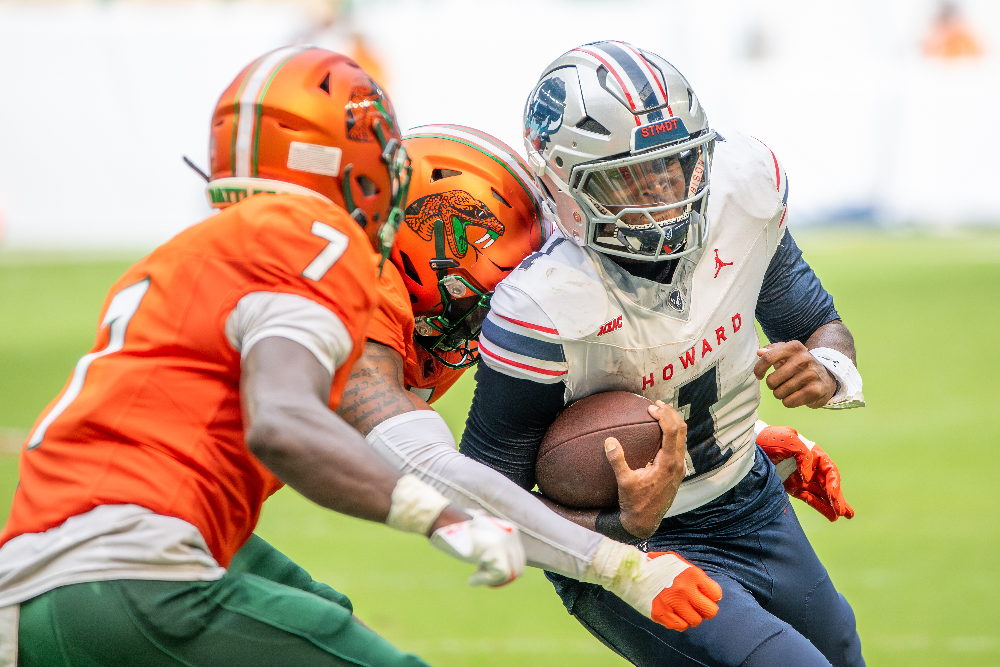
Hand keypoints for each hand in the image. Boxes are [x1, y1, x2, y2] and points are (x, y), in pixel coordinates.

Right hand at [429, 513, 525, 586]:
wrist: (444, 523)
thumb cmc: (459, 532)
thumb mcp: (482, 537)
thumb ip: (495, 547)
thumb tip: (503, 568)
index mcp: (510, 531)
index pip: (518, 561)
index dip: (503, 572)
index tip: (483, 571)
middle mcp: (511, 535)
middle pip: (517, 570)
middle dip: (499, 577)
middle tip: (479, 575)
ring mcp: (504, 542)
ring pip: (509, 574)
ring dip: (491, 579)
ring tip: (474, 576)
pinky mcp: (496, 550)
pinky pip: (500, 574)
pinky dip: (484, 580)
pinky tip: (471, 578)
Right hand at [585, 540, 721, 630]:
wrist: (629, 571)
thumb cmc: (655, 565)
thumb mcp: (677, 562)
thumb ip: (694, 575)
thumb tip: (708, 591)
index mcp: (691, 575)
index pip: (716, 594)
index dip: (712, 596)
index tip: (706, 596)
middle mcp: (684, 590)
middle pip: (710, 611)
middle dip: (706, 610)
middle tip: (698, 607)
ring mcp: (673, 603)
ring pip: (696, 621)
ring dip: (692, 617)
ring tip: (684, 610)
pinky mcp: (662, 614)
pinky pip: (680, 626)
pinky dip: (680, 623)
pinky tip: (674, 614)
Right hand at [606, 401, 686, 538]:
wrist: (646, 522)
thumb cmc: (634, 503)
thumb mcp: (624, 482)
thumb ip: (617, 460)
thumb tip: (609, 440)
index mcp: (668, 464)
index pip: (671, 431)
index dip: (663, 415)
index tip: (650, 408)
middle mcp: (678, 465)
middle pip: (682, 430)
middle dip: (671, 414)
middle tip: (656, 404)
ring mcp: (679, 469)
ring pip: (683, 438)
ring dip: (673, 423)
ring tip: (659, 414)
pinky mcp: (677, 473)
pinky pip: (679, 447)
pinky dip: (672, 435)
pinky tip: (659, 434)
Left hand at [754, 341, 836, 407]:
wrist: (826, 378)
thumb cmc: (799, 366)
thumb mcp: (787, 354)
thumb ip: (772, 351)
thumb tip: (759, 352)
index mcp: (794, 348)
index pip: (768, 358)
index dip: (759, 369)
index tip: (759, 375)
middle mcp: (803, 359)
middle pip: (771, 380)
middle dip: (772, 385)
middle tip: (780, 383)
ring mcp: (810, 375)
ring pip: (778, 393)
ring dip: (780, 394)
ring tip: (789, 389)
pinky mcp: (814, 390)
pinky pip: (788, 402)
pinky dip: (788, 402)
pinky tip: (796, 396)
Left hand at [756, 425, 853, 520]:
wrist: (754, 445)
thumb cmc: (772, 438)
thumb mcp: (789, 439)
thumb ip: (803, 455)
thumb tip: (808, 476)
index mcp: (813, 454)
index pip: (829, 470)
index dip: (834, 483)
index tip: (833, 494)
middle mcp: (810, 468)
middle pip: (828, 485)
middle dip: (838, 498)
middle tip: (847, 512)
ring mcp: (802, 479)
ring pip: (821, 494)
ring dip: (832, 505)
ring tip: (844, 515)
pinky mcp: (793, 487)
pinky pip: (809, 498)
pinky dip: (820, 506)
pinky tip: (831, 516)